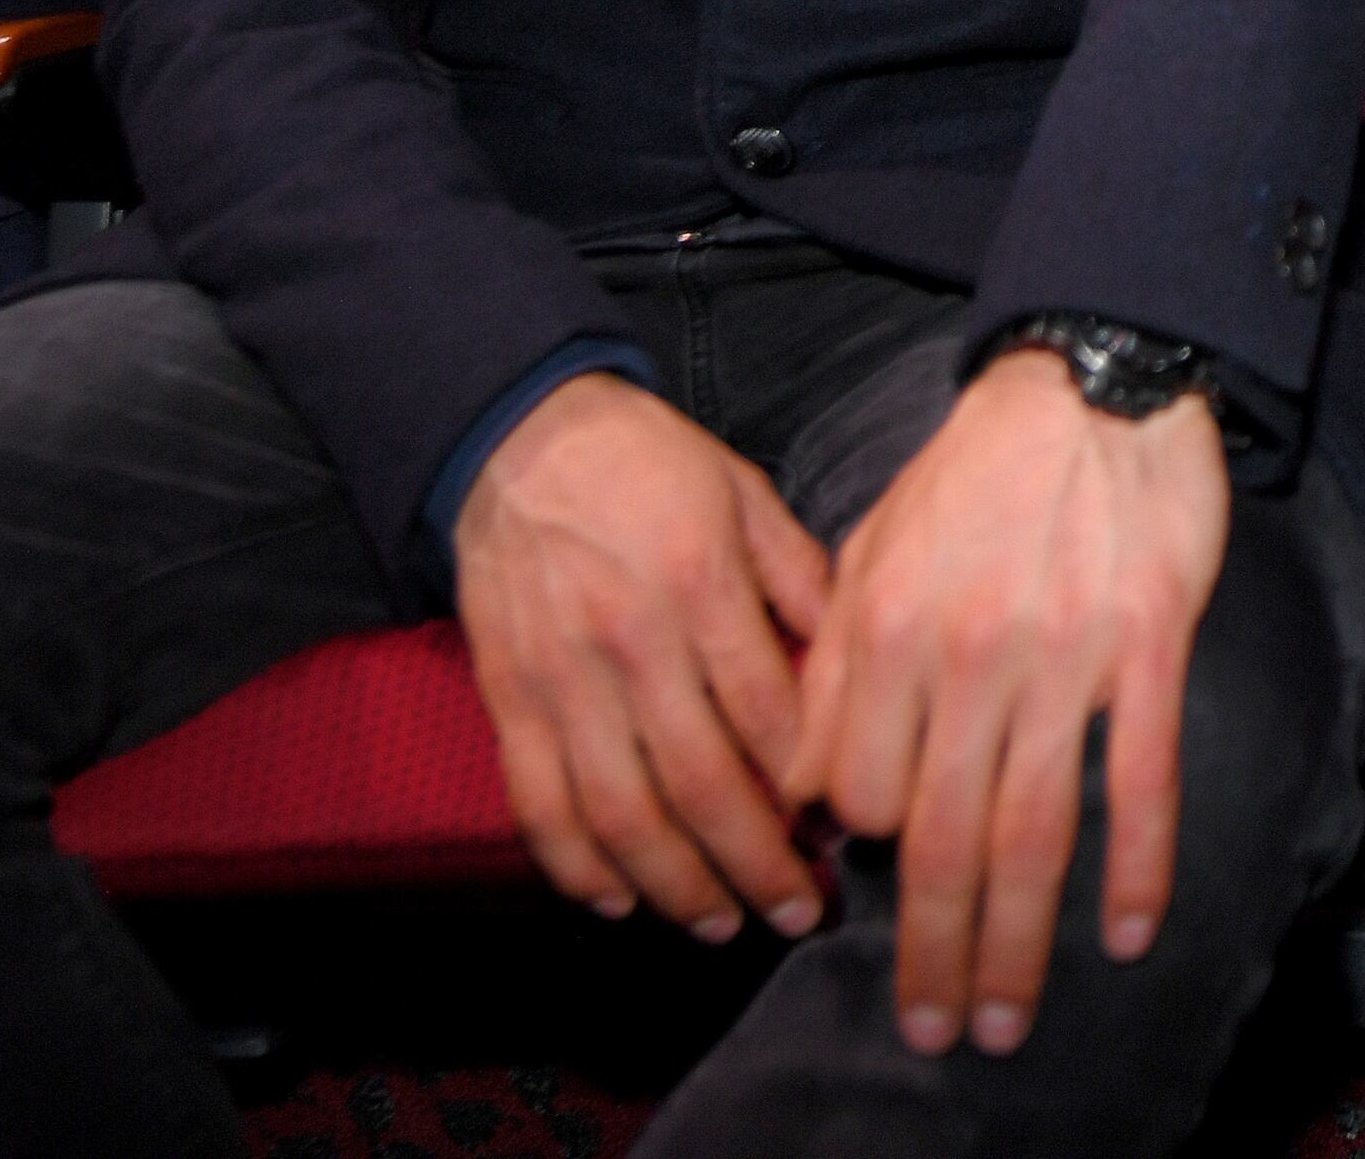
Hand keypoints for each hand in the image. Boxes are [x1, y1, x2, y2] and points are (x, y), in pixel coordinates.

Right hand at [453, 372, 830, 941]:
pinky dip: (576, 865)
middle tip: (797, 912)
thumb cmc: (648, 465)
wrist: (520, 440)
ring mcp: (563, 677)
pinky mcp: (510, 698)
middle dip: (756, 865)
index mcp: (700, 585)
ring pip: (622, 813)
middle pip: (702, 784)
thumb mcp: (746, 495)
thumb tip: (855, 667)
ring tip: (720, 924)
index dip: (808, 790)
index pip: (767, 717)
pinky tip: (617, 900)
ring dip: (675, 884)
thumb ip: (802, 580)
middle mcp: (631, 641)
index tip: (843, 835)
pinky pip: (539, 803)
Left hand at [789, 347, 1227, 1060]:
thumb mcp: (874, 545)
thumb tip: (817, 779)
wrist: (1093, 380)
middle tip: (933, 1033)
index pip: (860, 791)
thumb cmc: (977, 467)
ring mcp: (1063, 658)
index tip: (881, 886)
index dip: (866, 847)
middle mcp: (967, 655)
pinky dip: (1135, 869)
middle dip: (931, 954)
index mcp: (887, 628)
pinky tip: (1125, 935)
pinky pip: (1142, 782)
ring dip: (1017, 945)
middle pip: (939, 841)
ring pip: (1031, 834)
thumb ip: (838, 662)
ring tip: (1005, 1021)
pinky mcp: (1146, 647)